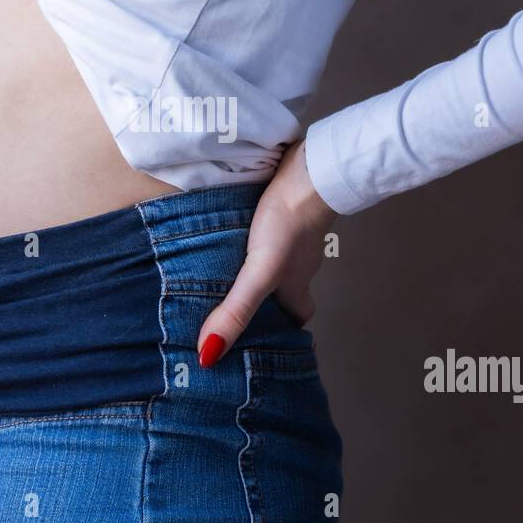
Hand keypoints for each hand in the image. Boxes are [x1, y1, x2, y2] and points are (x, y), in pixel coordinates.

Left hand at [196, 139, 337, 366]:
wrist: (311, 168)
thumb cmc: (291, 223)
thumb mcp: (260, 273)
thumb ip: (237, 310)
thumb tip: (210, 354)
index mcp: (296, 286)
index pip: (295, 320)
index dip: (283, 331)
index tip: (260, 339)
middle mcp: (297, 265)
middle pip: (283, 291)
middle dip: (261, 301)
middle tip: (229, 306)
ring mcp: (293, 236)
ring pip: (274, 261)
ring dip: (252, 267)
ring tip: (219, 272)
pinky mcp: (282, 211)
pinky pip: (267, 232)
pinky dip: (253, 237)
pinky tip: (231, 233)